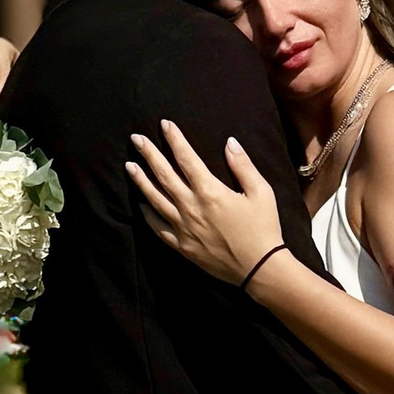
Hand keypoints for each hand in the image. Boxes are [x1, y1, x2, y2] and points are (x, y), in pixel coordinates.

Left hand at [126, 120, 285, 289]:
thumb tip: (229, 142)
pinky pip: (157, 227)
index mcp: (210, 191)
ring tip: (129, 166)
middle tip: (136, 139)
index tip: (164, 124)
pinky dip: (147, 214)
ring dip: (141, 181)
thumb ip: (243, 166)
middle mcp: (191, 207)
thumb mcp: (261, 192)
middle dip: (149, 154)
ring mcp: (183, 227)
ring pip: (155, 199)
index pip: (186, 158)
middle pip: (164, 175)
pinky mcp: (181, 245)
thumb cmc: (263, 228)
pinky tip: (141, 204)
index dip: (174, 139)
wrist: (259, 268)